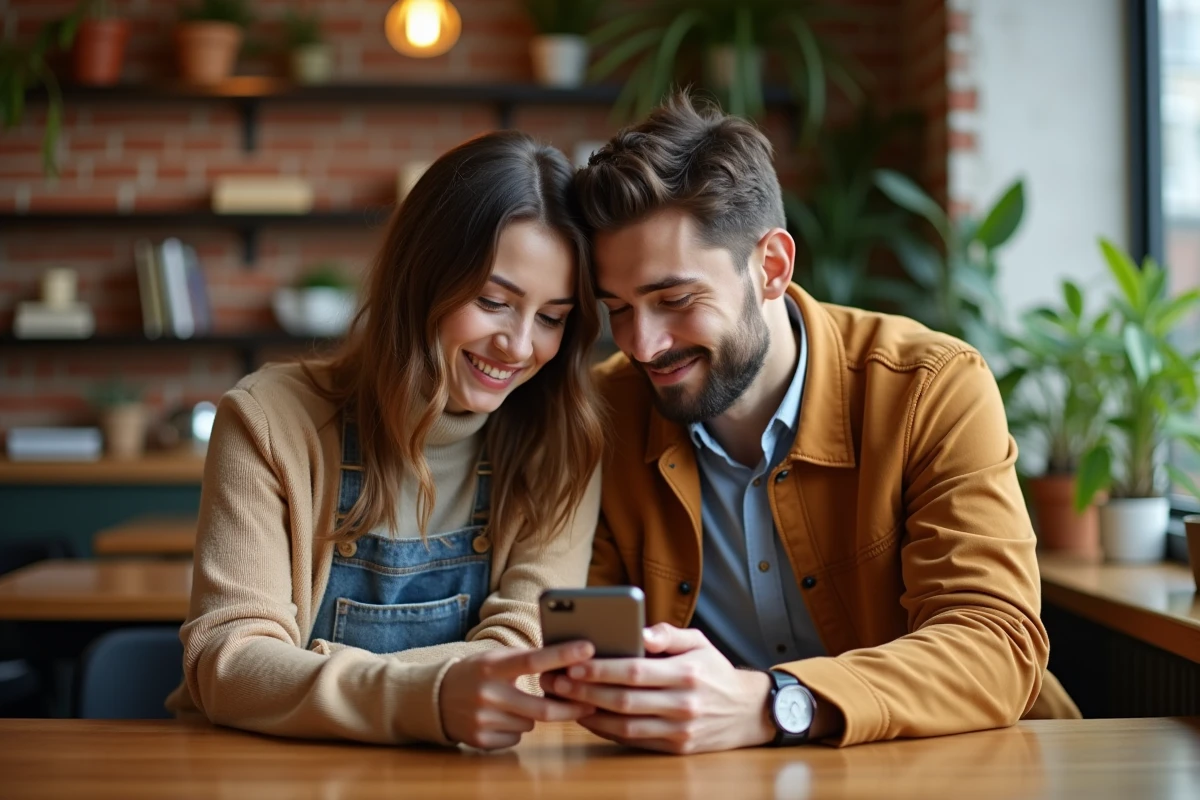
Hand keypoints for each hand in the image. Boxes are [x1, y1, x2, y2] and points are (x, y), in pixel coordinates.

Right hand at [440, 641, 595, 749]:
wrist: (434, 698)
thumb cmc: (475, 673)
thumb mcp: (494, 659)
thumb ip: (524, 661)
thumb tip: (566, 663)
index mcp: (492, 667)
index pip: (533, 660)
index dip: (562, 655)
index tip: (588, 649)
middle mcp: (488, 694)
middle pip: (542, 709)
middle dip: (570, 707)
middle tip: (591, 703)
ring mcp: (483, 720)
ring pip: (530, 724)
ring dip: (533, 716)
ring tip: (515, 704)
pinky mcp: (481, 741)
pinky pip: (516, 738)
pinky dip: (516, 729)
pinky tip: (501, 718)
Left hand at [540, 623, 773, 754]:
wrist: (748, 712)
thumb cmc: (715, 671)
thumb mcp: (699, 642)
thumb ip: (668, 634)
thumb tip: (640, 632)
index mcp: (688, 673)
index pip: (636, 671)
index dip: (602, 669)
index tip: (575, 663)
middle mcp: (684, 704)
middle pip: (625, 700)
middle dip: (586, 691)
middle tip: (558, 681)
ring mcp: (679, 731)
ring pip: (625, 725)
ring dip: (590, 714)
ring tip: (565, 699)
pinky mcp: (676, 749)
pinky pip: (633, 741)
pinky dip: (607, 731)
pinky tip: (588, 717)